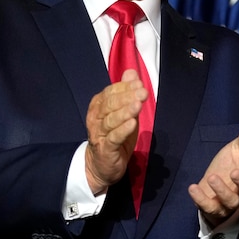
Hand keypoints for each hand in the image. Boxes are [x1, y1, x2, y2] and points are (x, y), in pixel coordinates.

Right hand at [84, 69, 148, 194]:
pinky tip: (132, 123)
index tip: (139, 83)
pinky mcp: (105, 149)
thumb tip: (131, 73)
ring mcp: (99, 134)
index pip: (110, 92)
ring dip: (125, 111)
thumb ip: (126, 93)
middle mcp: (95, 118)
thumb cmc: (113, 135)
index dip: (124, 87)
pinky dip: (122, 130)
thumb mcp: (122, 112)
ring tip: (138, 105)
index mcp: (98, 106)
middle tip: (143, 92)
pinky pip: (114, 138)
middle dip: (127, 97)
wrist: (101, 165)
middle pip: (110, 104)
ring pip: (111, 120)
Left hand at [188, 123, 238, 226]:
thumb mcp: (237, 150)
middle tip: (234, 172)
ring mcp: (230, 202)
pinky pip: (210, 207)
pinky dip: (201, 199)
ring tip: (212, 177)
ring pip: (231, 201)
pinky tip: (192, 188)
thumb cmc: (229, 165)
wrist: (212, 183)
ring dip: (221, 190)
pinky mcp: (215, 208)